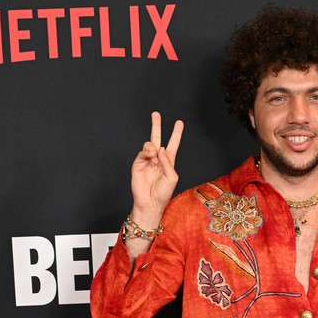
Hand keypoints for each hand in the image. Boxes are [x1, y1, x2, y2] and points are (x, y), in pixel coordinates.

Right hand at [130, 112, 183, 226]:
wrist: (150, 203)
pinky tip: (151, 157)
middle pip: (157, 138)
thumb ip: (168, 162)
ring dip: (153, 148)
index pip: (172, 144)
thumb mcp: (172, 178)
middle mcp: (158, 159)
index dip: (176, 134)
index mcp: (168, 162)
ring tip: (155, 158)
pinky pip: (143, 152)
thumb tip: (161, 148)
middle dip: (156, 126)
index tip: (179, 122)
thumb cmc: (163, 194)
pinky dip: (147, 152)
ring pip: (150, 144)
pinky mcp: (138, 164)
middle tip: (156, 114)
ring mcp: (147, 161)